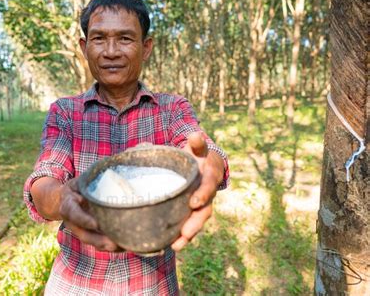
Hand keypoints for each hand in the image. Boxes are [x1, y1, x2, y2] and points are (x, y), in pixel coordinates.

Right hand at [60, 179, 119, 251]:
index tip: (95, 224)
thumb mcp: (80, 180)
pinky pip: (97, 243)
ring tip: (121, 247)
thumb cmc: (77, 187)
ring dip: (105, 246)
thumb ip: (92, 179)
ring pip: (91, 241)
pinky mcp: (88, 234)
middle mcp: (72, 221)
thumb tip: (116, 168)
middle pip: (83, 234)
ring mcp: (79, 229)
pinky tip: (124, 245)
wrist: (64, 198)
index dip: (83, 220)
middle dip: (98, 240)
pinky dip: (109, 246)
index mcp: (68, 205)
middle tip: (113, 244)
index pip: (73, 213)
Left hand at [171, 132, 223, 250]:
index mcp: (209, 177)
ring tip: (176, 246)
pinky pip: (189, 225)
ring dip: (188, 235)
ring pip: (197, 222)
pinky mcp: (192, 212)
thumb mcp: (197, 147)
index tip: (194, 202)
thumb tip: (195, 134)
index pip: (208, 186)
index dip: (203, 194)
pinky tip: (169, 245)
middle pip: (204, 211)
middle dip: (195, 223)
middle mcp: (207, 194)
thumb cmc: (197, 155)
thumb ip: (197, 143)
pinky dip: (182, 236)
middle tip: (185, 233)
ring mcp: (201, 205)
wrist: (204, 164)